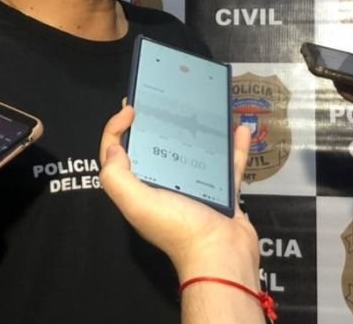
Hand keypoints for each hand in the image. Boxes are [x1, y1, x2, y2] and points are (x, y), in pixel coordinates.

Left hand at [99, 105, 258, 282]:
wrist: (221, 256)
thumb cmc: (178, 229)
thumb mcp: (137, 203)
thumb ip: (116, 176)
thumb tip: (113, 146)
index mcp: (139, 186)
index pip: (118, 151)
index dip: (117, 127)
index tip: (131, 108)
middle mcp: (163, 184)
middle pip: (156, 145)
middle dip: (158, 120)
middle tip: (164, 96)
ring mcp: (195, 186)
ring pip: (193, 149)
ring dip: (199, 129)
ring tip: (204, 105)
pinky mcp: (222, 190)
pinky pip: (228, 163)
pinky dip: (234, 146)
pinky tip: (239, 128)